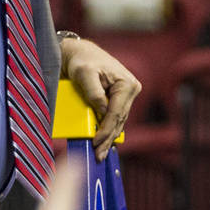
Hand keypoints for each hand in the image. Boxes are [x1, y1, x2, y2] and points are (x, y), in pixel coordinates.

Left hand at [59, 38, 139, 161]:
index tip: (96, 143)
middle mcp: (130, 90)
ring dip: (109, 137)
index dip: (106, 130)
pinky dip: (108, 130)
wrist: (80, 54)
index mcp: (126, 84)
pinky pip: (114, 118)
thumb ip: (95, 93)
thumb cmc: (82, 61)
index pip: (116, 113)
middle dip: (108, 138)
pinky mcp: (119, 100)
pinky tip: (103, 142)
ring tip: (100, 153)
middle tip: (98, 155)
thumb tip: (103, 112)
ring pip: (118, 122)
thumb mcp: (85, 74)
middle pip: (119, 120)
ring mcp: (126, 96)